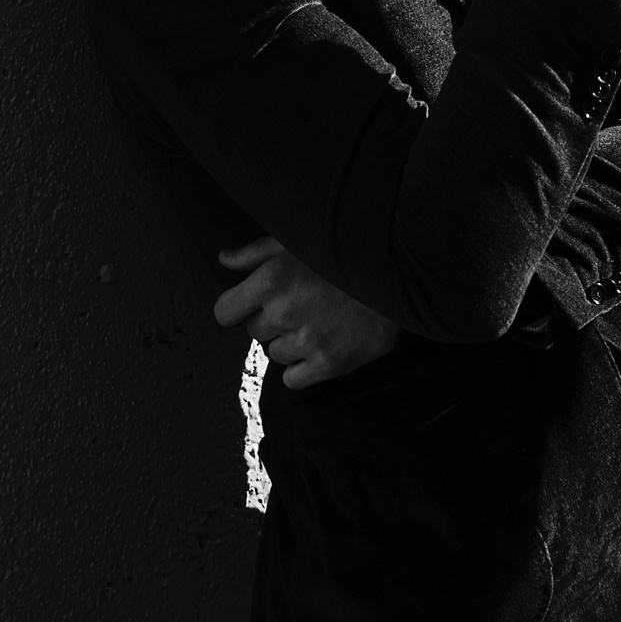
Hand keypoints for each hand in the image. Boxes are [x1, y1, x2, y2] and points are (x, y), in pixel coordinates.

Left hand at [214, 237, 399, 389]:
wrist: (396, 273)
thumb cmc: (341, 252)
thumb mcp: (294, 241)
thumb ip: (254, 253)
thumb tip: (224, 259)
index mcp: (270, 280)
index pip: (225, 312)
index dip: (237, 308)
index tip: (252, 304)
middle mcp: (283, 313)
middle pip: (254, 332)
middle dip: (271, 320)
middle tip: (301, 304)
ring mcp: (306, 341)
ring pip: (275, 354)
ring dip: (290, 342)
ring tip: (318, 320)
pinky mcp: (329, 364)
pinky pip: (292, 380)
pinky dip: (302, 368)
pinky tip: (321, 345)